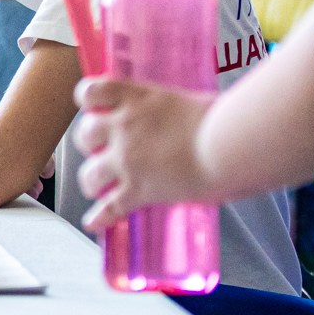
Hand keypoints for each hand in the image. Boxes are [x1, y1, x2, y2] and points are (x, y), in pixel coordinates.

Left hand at [71, 78, 218, 230]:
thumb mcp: (189, 101)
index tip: (96, 108)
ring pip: (89, 174)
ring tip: (100, 187)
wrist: (229, 143)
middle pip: (84, 135)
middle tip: (104, 151)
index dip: (89, 101)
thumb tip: (184, 119)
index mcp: (137, 99)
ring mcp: (127, 160)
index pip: (91, 92)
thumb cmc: (223, 118)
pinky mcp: (138, 189)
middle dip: (91, 144)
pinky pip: (109, 207)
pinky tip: (93, 222)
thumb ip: (173, 111)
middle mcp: (124, 127)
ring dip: (92, 181)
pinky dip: (100, 217)